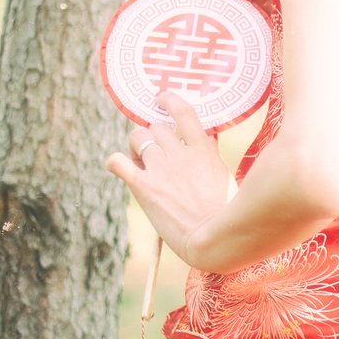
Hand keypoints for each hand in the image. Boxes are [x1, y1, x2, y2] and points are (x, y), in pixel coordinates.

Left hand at [106, 92, 232, 261]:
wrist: (212, 239)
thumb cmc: (223, 212)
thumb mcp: (223, 176)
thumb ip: (211, 155)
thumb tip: (208, 138)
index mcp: (202, 149)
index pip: (183, 112)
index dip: (169, 101)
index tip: (162, 99)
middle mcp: (180, 152)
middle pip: (156, 126)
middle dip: (153, 134)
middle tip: (154, 149)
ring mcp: (161, 168)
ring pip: (137, 137)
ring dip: (136, 145)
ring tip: (139, 159)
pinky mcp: (144, 186)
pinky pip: (118, 161)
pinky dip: (115, 162)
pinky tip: (118, 166)